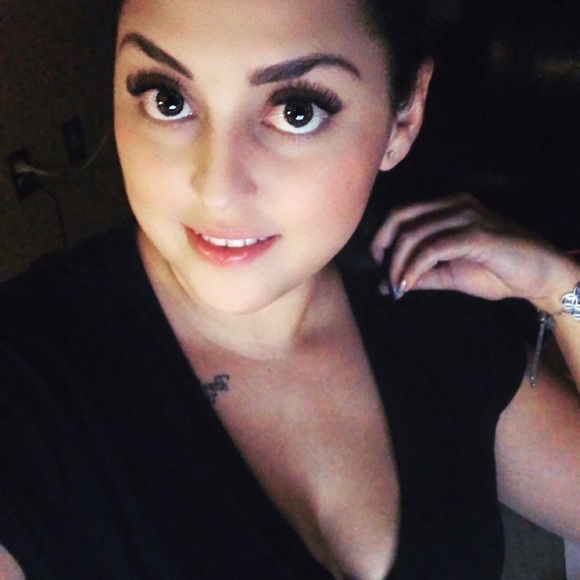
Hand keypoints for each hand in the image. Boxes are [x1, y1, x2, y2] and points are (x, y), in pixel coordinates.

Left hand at [371, 193, 578, 312]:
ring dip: (398, 265)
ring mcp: (466, 217)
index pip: (402, 213)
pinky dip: (414, 269)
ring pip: (414, 234)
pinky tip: (408, 285)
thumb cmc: (496, 272)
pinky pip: (432, 249)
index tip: (378, 264)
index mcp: (448, 207)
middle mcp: (455, 205)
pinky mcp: (476, 235)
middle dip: (383, 247)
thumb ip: (420, 275)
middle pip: (401, 217)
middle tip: (382, 274)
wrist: (539, 277)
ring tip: (396, 288)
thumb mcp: (449, 274)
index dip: (382, 237)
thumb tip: (386, 285)